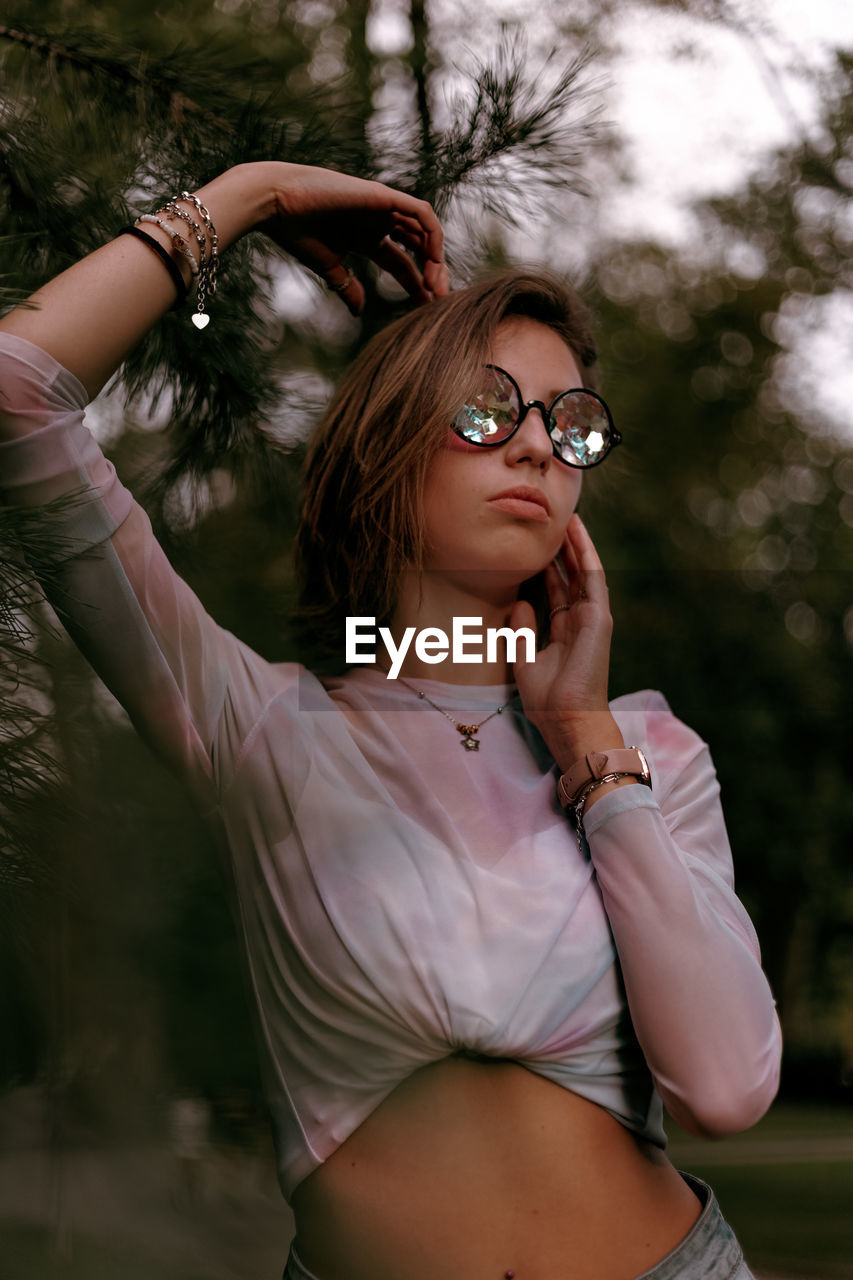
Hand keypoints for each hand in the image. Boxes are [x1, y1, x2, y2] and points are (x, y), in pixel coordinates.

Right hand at [257, 163, 448, 313]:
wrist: (276, 204)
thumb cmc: (296, 232)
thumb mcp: (329, 268)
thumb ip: (347, 286)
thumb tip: (359, 311)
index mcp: (367, 238)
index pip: (402, 264)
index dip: (417, 285)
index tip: (427, 309)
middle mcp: (379, 222)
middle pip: (420, 248)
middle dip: (433, 274)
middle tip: (439, 301)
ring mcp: (383, 207)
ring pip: (425, 232)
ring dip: (436, 259)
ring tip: (436, 287)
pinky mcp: (384, 196)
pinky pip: (421, 213)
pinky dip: (433, 235)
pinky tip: (433, 260)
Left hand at [510, 513, 620, 767]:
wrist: (567, 719)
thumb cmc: (548, 700)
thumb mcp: (526, 660)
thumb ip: (523, 630)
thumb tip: (519, 602)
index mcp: (565, 631)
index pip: (557, 591)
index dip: (548, 568)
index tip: (536, 546)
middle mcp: (581, 621)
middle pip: (571, 576)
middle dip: (562, 549)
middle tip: (551, 522)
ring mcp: (593, 617)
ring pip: (583, 571)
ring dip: (576, 544)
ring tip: (566, 516)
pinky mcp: (599, 616)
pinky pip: (592, 577)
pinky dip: (585, 553)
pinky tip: (576, 531)